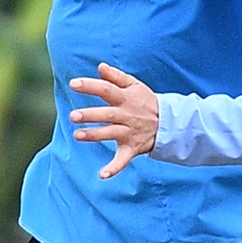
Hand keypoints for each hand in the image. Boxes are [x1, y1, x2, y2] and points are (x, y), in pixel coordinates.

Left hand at [68, 63, 158, 177]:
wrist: (168, 123)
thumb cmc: (145, 101)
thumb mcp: (135, 85)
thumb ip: (116, 77)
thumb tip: (100, 66)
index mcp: (125, 98)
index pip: (106, 90)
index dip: (90, 86)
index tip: (73, 84)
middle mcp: (126, 115)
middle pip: (107, 114)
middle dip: (90, 115)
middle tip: (73, 116)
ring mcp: (129, 132)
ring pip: (110, 134)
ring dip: (95, 135)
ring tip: (77, 136)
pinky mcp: (132, 148)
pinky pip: (123, 160)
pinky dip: (114, 168)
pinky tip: (102, 175)